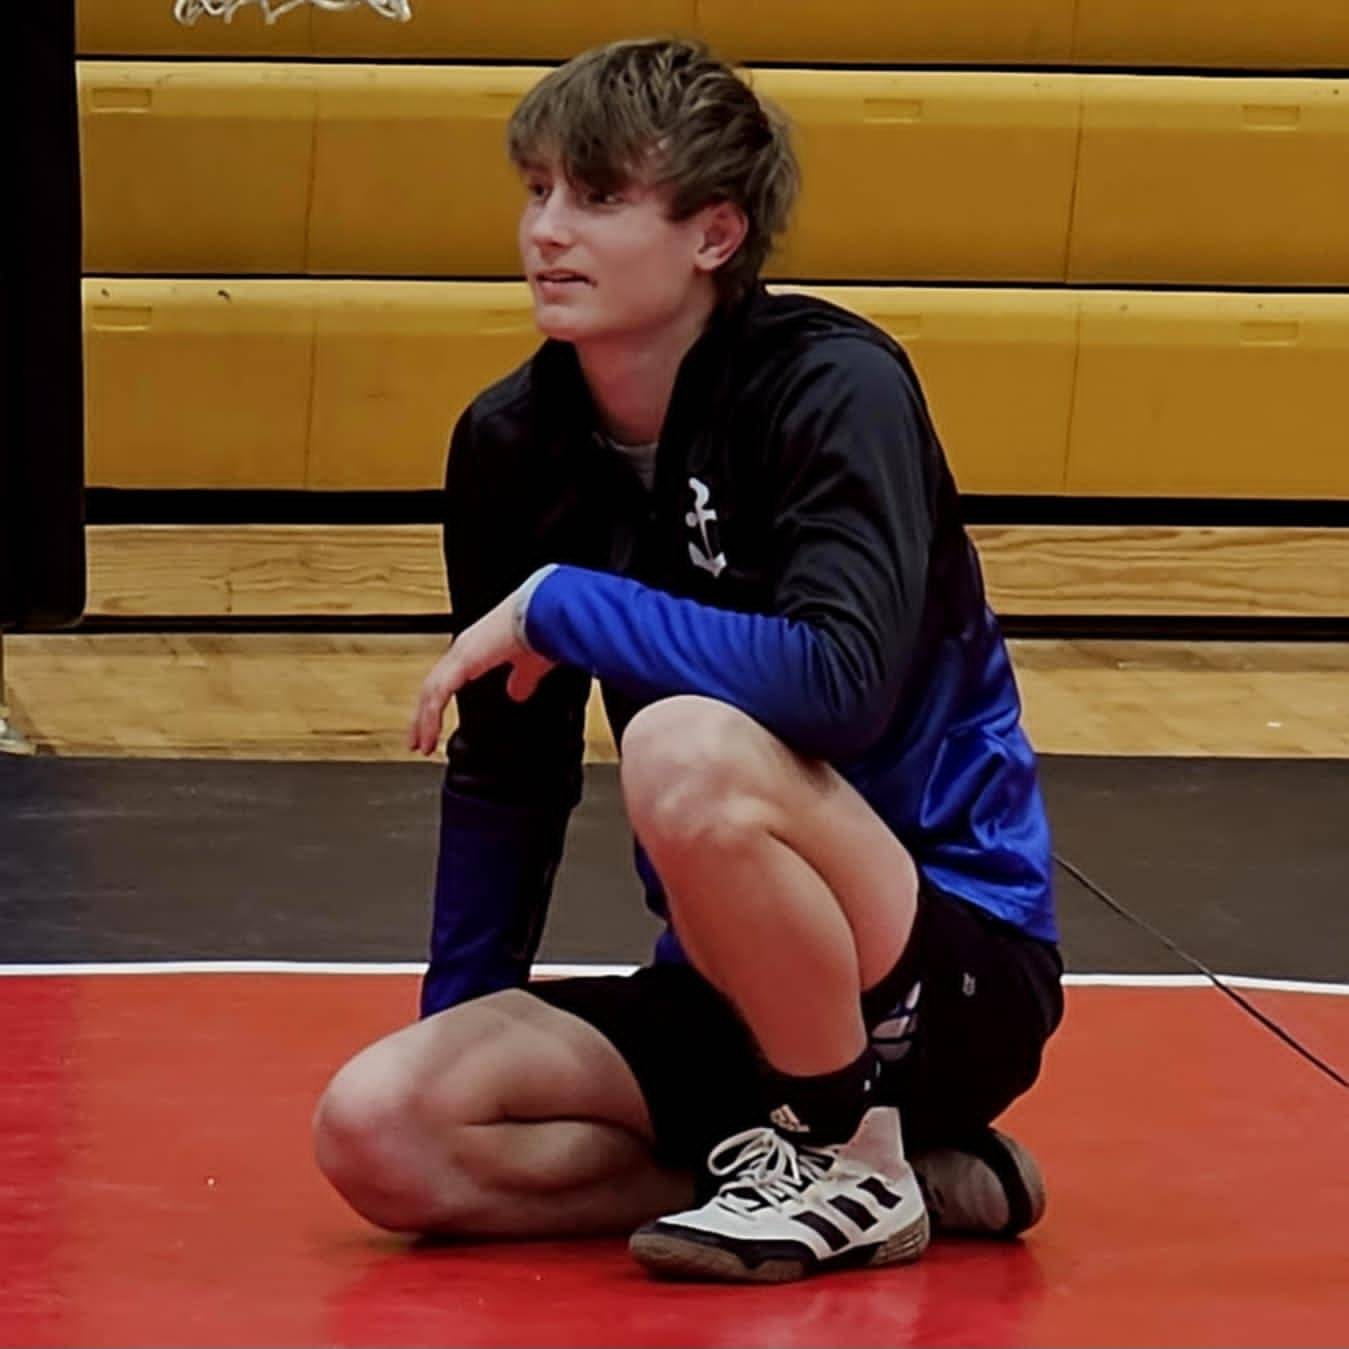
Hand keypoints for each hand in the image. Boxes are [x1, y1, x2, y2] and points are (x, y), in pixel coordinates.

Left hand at [408, 590, 556, 754]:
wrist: (545, 615)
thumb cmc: (541, 632)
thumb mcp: (530, 665)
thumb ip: (522, 679)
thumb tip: (518, 693)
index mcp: (477, 649)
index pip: (448, 680)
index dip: (439, 703)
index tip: (437, 724)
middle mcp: (463, 650)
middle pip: (432, 688)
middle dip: (423, 716)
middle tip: (418, 741)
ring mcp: (459, 655)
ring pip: (430, 693)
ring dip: (423, 722)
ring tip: (420, 746)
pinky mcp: (461, 662)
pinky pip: (438, 696)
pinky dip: (430, 718)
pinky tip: (429, 736)